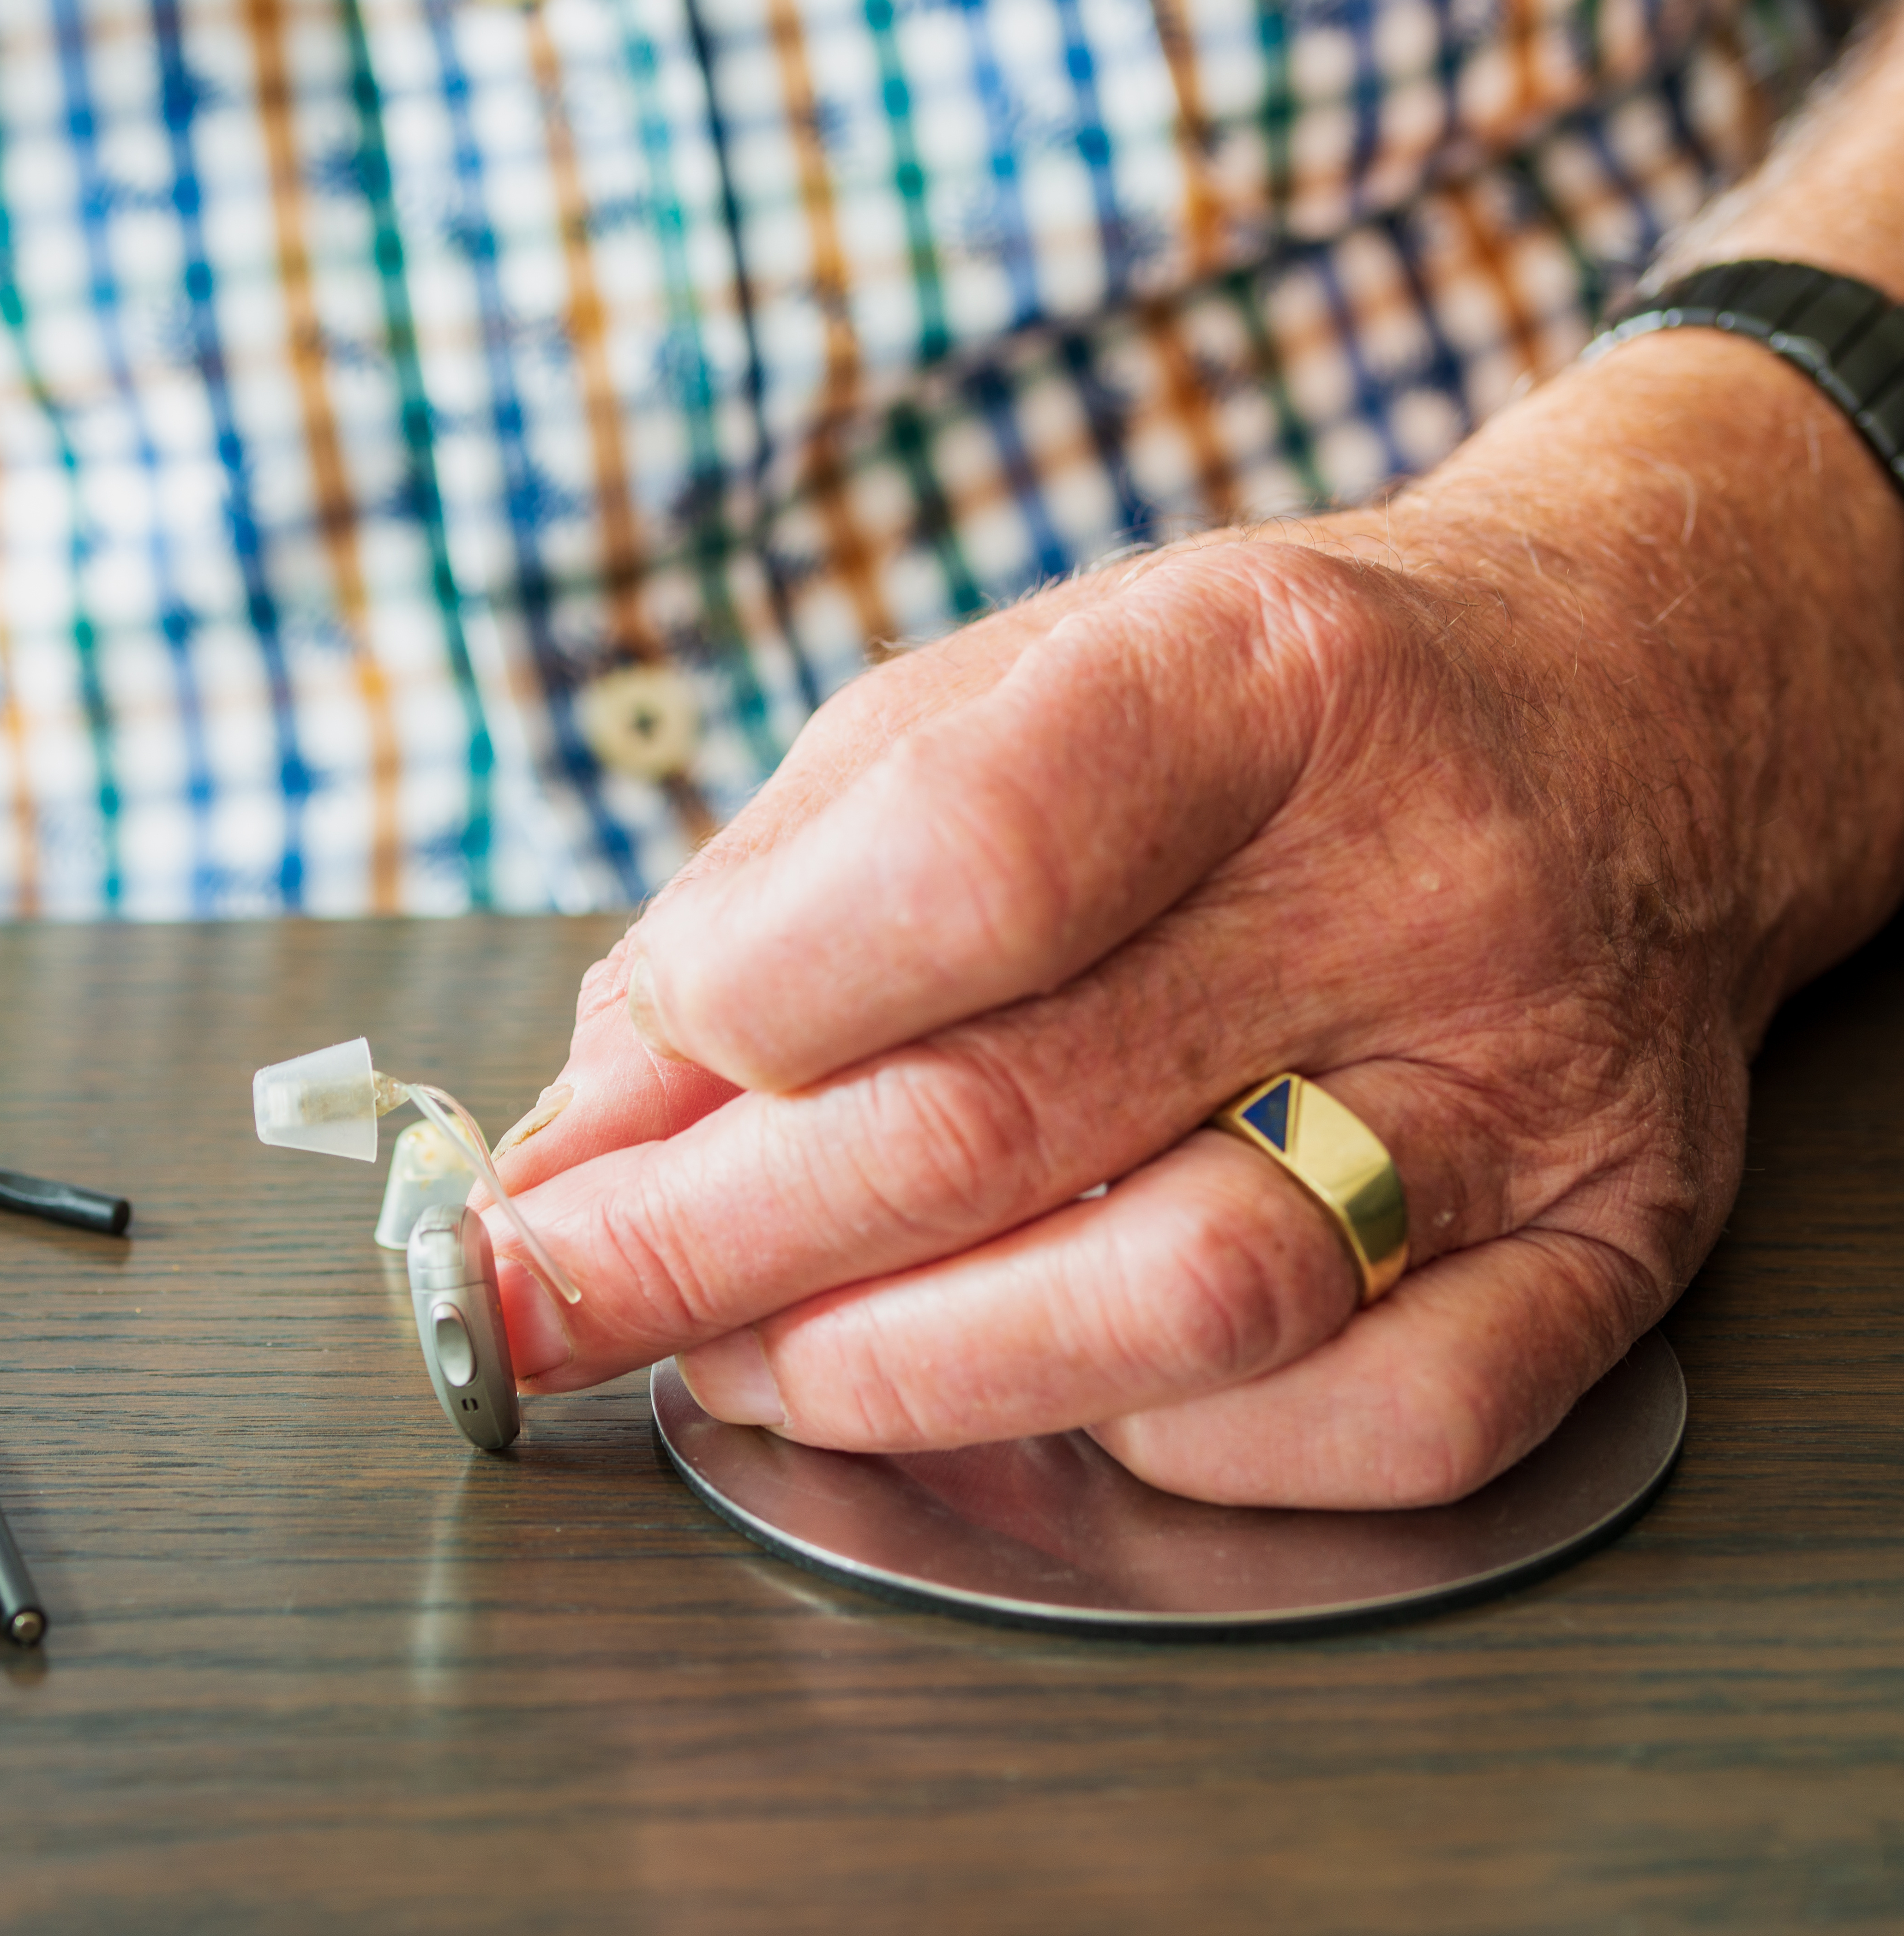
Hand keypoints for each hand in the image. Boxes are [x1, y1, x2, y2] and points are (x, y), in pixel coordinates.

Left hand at [485, 328, 1903, 1507]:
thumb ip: (770, 905)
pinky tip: (1045, 1381)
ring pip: (1179, 1312)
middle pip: (1000, 1123)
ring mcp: (1532, 1082)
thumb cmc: (1252, 718)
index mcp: (1251, 677)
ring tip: (754, 1358)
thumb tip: (581, 1133)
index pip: (964, 867)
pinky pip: (1363, 1432)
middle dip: (706, 1253)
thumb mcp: (989, 703)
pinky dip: (1155, 1443)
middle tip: (553, 1308)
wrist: (1625, 710)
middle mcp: (1416, 878)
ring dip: (896, 1371)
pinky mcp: (1615, 1246)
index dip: (733, 1023)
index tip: (584, 1123)